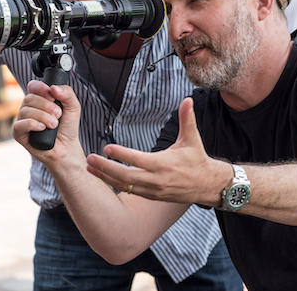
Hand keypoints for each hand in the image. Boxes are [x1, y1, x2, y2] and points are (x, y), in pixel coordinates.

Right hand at [13, 79, 82, 163]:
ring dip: (42, 116)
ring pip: (25, 111)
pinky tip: (42, 128)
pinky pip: (20, 124)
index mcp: (39, 99)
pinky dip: (32, 124)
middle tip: (58, 115)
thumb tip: (53, 88)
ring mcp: (22, 120)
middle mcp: (28, 108)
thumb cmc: (67, 127)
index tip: (53, 96)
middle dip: (46, 106)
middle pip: (30, 98)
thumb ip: (67, 94)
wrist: (66, 147)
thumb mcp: (73, 107)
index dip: (41, 88)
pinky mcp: (18, 133)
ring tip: (54, 124)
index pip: (33, 86)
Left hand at [86, 97, 231, 205]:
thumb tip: (187, 100)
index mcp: (164, 164)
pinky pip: (130, 191)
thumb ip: (187, 118)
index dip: (122, 155)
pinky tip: (103, 177)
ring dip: (106, 177)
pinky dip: (115, 185)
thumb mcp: (192, 139)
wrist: (206, 185)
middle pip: (126, 176)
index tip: (107, 148)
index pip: (138, 160)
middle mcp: (156, 179)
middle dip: (106, 168)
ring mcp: (153, 190)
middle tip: (89, 160)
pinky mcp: (151, 196)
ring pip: (125, 185)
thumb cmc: (197, 160)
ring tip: (90, 168)